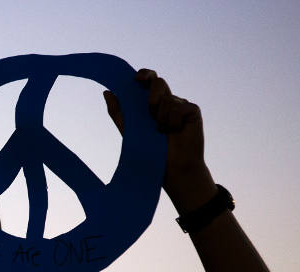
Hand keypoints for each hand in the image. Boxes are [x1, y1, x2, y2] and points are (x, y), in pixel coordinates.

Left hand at [103, 69, 216, 211]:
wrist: (170, 168)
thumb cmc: (150, 151)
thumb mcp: (128, 130)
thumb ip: (118, 111)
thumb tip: (106, 92)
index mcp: (151, 103)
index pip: (149, 80)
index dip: (145, 74)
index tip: (136, 79)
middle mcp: (166, 101)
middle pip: (158, 82)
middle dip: (151, 96)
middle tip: (150, 112)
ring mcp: (180, 105)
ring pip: (167, 97)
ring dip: (160, 117)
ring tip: (162, 132)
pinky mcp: (192, 111)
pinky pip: (179, 106)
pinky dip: (172, 121)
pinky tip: (175, 132)